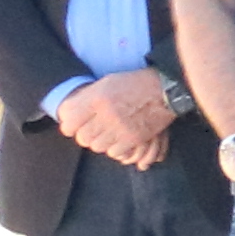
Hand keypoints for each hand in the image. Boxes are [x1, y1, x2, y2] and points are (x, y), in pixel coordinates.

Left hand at [56, 71, 177, 168]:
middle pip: (82, 137)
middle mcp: (106, 114)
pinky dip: (114, 148)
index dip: (69, 125)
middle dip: (85, 135)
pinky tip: (119, 139)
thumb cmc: (134, 84)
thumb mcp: (106, 82)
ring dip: (100, 142)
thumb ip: (86, 98)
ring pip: (96, 147)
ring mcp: (120, 128)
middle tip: (93, 130)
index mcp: (97, 98)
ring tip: (107, 134)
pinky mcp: (133, 139)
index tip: (74, 125)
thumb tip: (68, 114)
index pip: (69, 121)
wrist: (165, 91)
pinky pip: (113, 152)